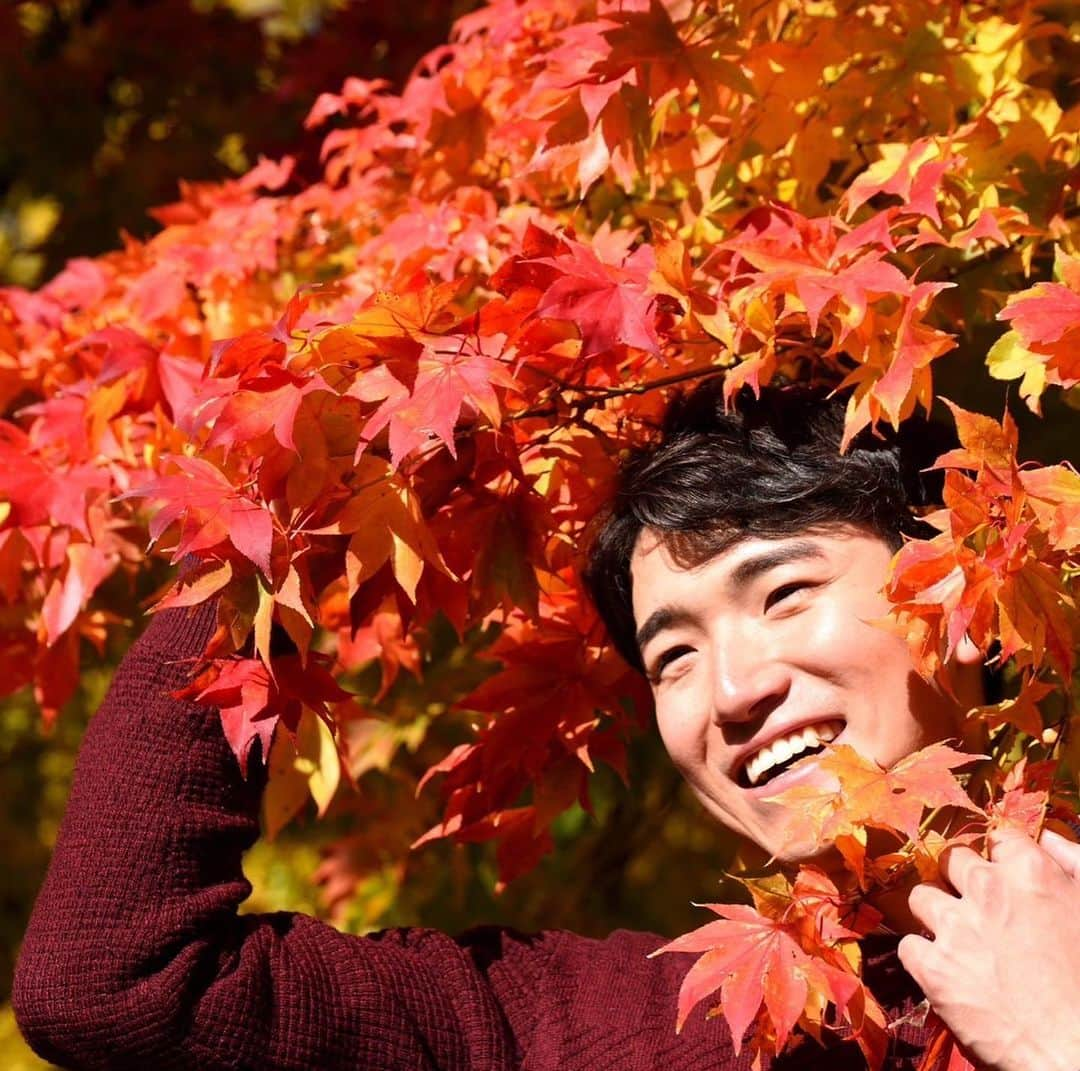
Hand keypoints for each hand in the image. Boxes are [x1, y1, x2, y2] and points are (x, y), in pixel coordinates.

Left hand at [898, 828, 1079, 1070]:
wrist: (1079, 1055)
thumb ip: (1075, 864)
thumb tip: (1048, 838)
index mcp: (1031, 873)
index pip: (998, 837)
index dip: (1001, 856)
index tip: (1003, 874)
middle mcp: (987, 891)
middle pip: (952, 860)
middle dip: (962, 879)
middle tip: (978, 907)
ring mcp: (955, 928)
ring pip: (921, 896)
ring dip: (936, 914)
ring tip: (958, 939)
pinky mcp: (934, 969)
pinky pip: (909, 946)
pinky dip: (923, 958)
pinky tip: (945, 972)